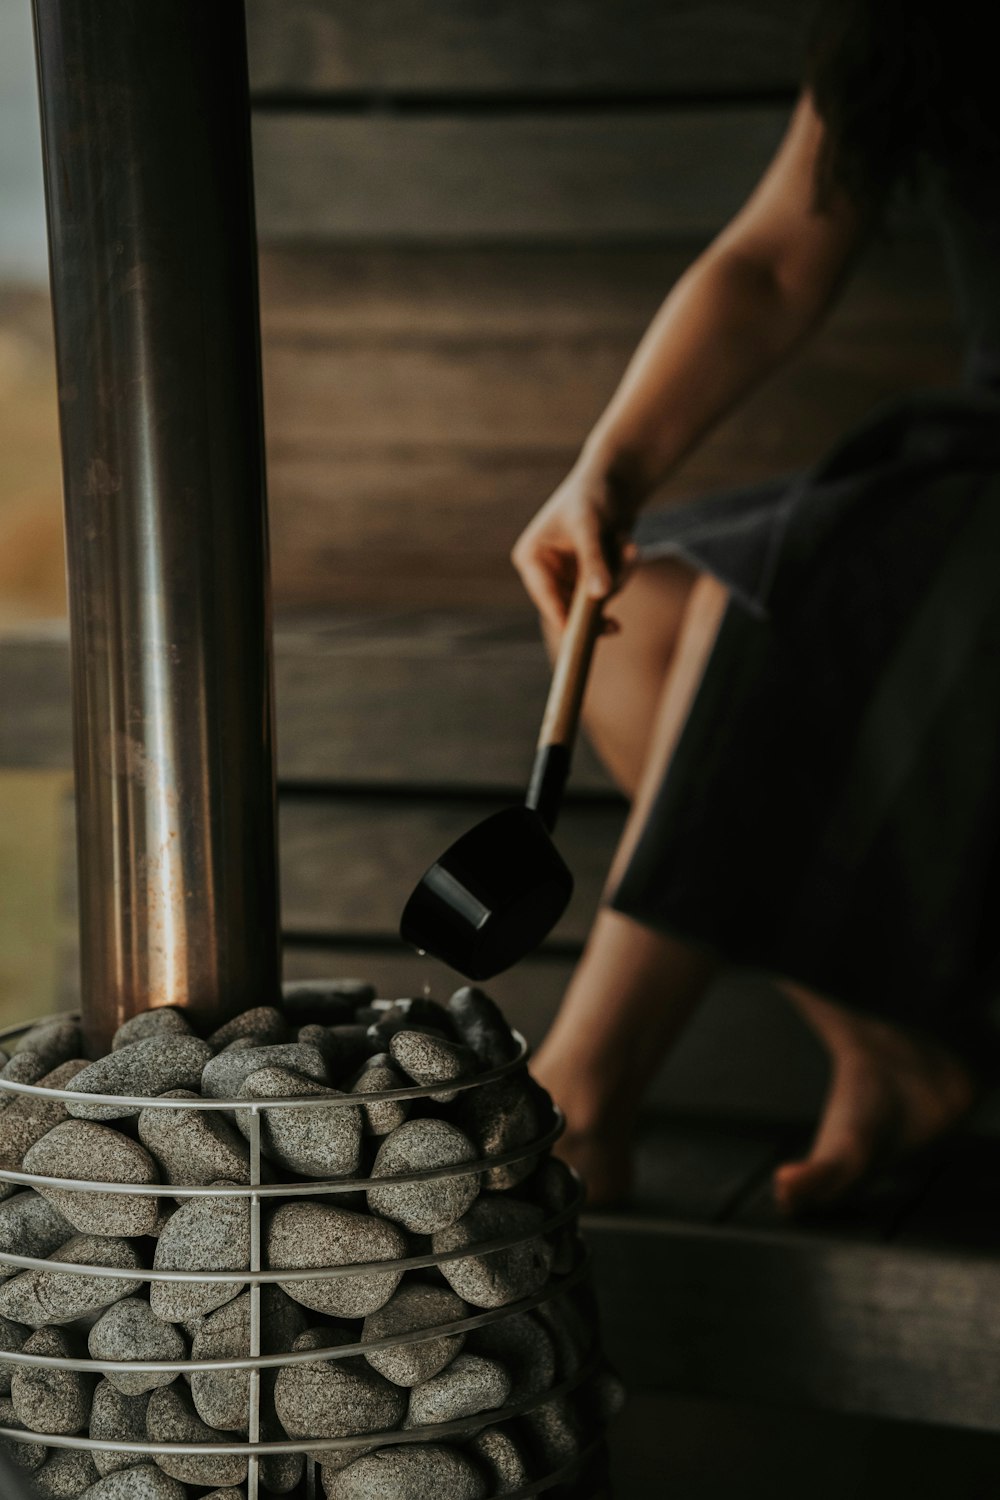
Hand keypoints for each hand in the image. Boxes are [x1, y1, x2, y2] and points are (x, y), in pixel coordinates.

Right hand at [511, 462, 638, 631]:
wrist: (616, 477)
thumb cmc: (594, 494)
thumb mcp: (591, 527)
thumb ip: (594, 561)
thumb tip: (600, 596)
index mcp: (532, 557)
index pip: (545, 597)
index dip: (562, 620)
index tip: (577, 642)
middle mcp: (546, 569)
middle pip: (570, 606)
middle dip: (599, 598)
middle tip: (616, 626)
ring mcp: (569, 572)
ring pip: (595, 598)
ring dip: (618, 576)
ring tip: (628, 545)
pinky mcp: (590, 572)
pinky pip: (609, 587)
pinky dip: (623, 570)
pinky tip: (629, 545)